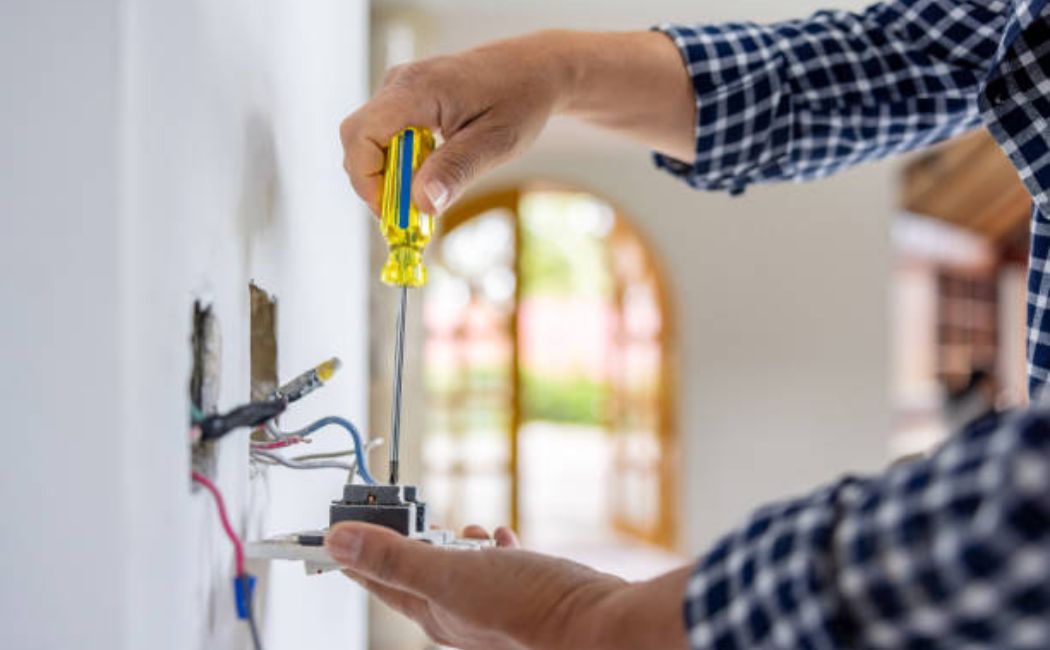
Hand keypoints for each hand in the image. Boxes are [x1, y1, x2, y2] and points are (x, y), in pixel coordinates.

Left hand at [325, 522, 690, 649]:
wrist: (595, 622)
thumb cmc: (528, 606)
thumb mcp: (452, 573)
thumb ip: (395, 557)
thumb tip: (339, 541)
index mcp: (432, 611)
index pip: (375, 581)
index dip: (350, 556)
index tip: (329, 535)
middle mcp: (456, 613)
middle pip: (414, 572)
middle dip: (404, 541)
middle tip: (394, 513)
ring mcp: (488, 605)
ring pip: (455, 569)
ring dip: (450, 542)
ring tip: (458, 525)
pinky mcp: (518, 594)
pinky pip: (494, 568)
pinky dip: (491, 549)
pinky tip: (502, 539)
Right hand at [339, 30, 694, 215]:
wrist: (535, 70)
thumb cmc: (520, 100)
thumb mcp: (496, 142)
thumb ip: (456, 170)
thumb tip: (421, 204)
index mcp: (417, 91)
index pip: (361, 136)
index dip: (366, 181)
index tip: (393, 213)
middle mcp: (399, 84)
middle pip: (358, 141)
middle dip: (375, 184)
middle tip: (409, 214)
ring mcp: (399, 90)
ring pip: (369, 142)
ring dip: (389, 175)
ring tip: (426, 194)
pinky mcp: (405, 100)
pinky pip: (385, 137)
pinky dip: (399, 163)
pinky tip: (429, 175)